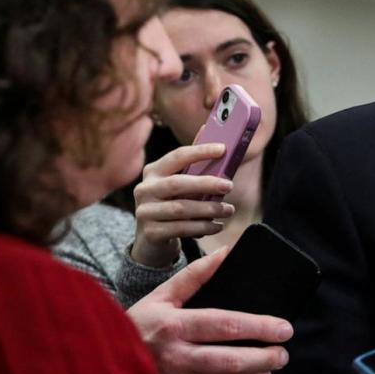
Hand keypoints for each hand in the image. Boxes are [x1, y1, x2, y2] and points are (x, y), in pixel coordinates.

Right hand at [127, 250, 292, 373]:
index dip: (262, 327)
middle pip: (232, 361)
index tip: (285, 328)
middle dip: (266, 358)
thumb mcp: (160, 297)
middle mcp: (173, 358)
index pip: (227, 324)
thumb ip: (195, 276)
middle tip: (282, 354)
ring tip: (268, 373)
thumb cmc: (135, 328)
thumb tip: (227, 253)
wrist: (95, 366)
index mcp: (173, 326)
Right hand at [131, 143, 234, 267]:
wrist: (152, 240)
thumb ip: (194, 163)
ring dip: (209, 209)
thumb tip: (211, 133)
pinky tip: (217, 226)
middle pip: (177, 183)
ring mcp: (145, 212)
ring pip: (180, 209)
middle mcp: (145, 189)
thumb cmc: (172, 204)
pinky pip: (181, 228)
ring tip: (228, 209)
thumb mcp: (180, 184)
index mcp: (154, 172)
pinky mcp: (151, 232)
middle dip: (206, 184)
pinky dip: (203, 227)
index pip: (177, 156)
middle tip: (229, 186)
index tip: (223, 149)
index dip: (200, 151)